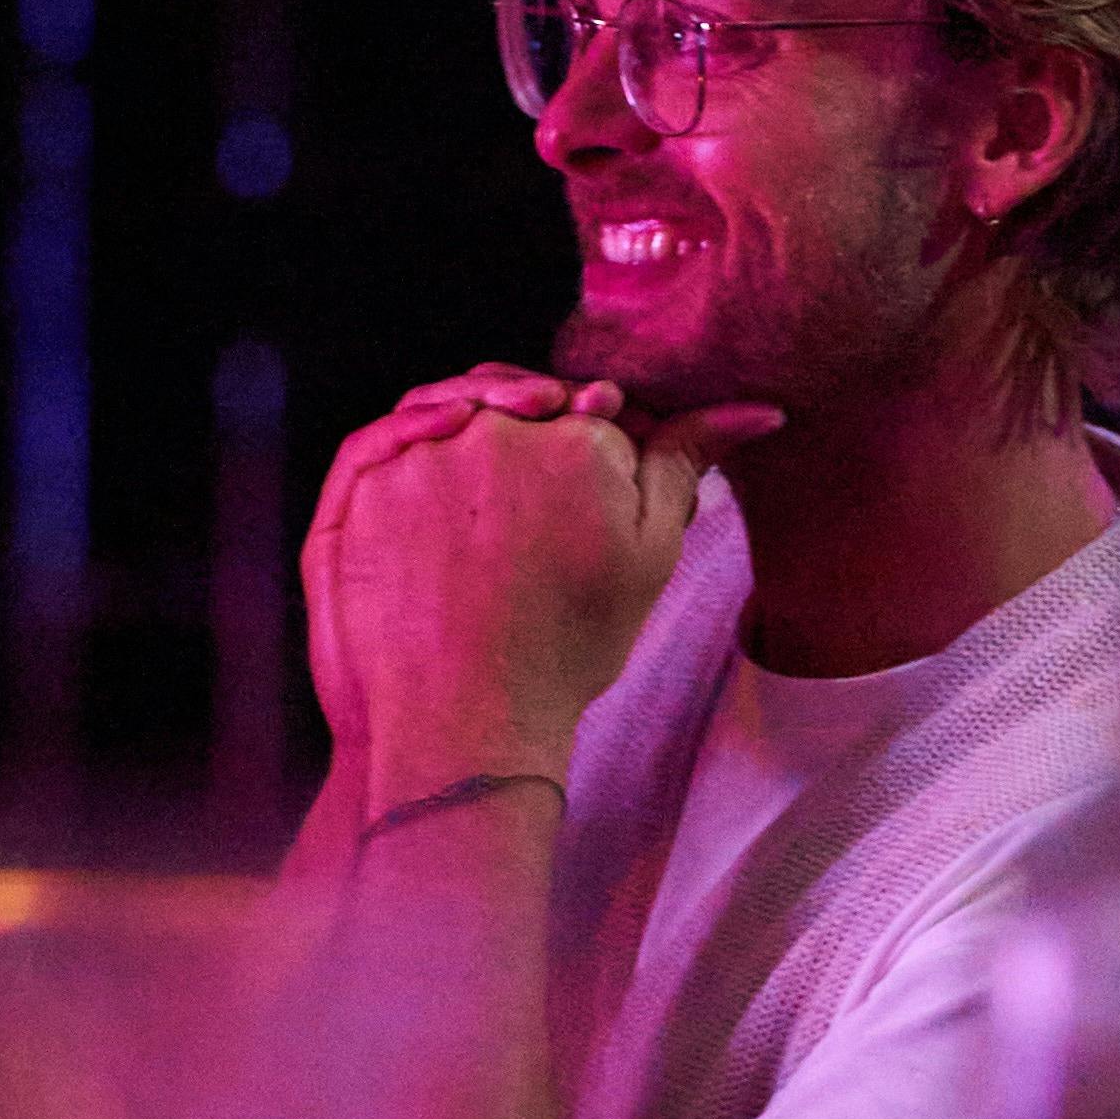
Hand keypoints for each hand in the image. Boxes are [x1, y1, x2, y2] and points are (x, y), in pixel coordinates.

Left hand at [323, 397, 775, 799]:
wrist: (466, 717)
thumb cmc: (565, 648)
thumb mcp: (649, 555)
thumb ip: (685, 463)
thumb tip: (756, 409)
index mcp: (580, 439)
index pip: (590, 410)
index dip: (591, 445)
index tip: (581, 501)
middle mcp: (499, 428)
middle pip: (521, 401)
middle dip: (534, 433)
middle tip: (535, 517)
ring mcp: (423, 451)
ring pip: (452, 409)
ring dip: (470, 435)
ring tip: (484, 517)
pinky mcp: (363, 481)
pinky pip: (387, 434)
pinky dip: (409, 446)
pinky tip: (430, 494)